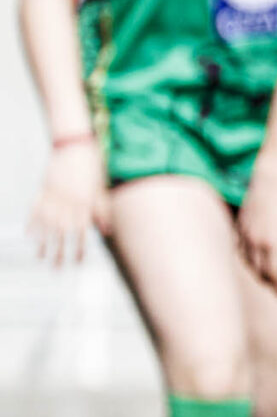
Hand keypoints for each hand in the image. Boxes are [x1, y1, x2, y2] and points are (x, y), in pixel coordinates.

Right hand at [28, 138, 106, 265]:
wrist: (74, 147)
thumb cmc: (92, 169)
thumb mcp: (101, 191)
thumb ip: (103, 212)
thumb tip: (107, 232)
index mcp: (85, 206)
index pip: (82, 233)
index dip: (79, 249)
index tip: (78, 263)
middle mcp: (69, 205)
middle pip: (63, 235)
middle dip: (60, 253)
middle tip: (57, 269)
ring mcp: (54, 198)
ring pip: (47, 226)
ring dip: (43, 244)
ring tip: (41, 258)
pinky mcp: (43, 191)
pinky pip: (35, 211)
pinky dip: (31, 224)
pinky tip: (29, 237)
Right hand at [235, 170, 276, 293]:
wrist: (269, 181)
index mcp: (270, 242)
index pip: (272, 272)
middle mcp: (253, 241)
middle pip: (257, 269)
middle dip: (267, 281)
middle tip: (275, 290)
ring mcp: (243, 233)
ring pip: (246, 260)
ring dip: (255, 271)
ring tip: (265, 278)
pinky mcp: (239, 226)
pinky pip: (239, 248)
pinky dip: (245, 258)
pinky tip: (252, 260)